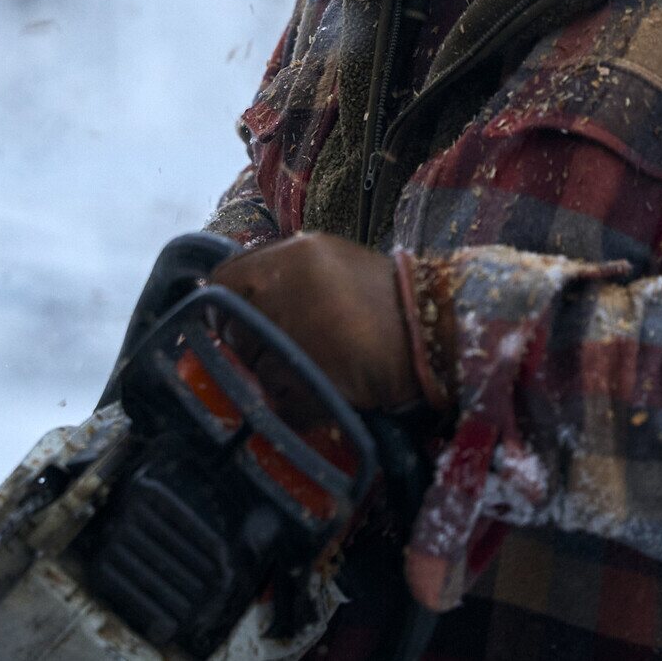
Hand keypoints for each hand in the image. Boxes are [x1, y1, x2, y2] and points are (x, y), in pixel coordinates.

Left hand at [209, 232, 418, 412]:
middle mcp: (286, 290)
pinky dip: (297, 405)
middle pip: (236, 329)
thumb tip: (237, 296)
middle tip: (286, 353)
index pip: (225, 280)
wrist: (436, 336)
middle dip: (253, 346)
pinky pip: (279, 401)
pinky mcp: (308, 378)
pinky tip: (324, 393)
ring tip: (317, 371)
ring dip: (277, 377)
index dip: (226, 306)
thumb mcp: (332, 261)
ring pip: (255, 369)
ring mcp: (295, 335)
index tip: (236, 322)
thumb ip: (285, 272)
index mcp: (292, 255)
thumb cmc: (386, 300)